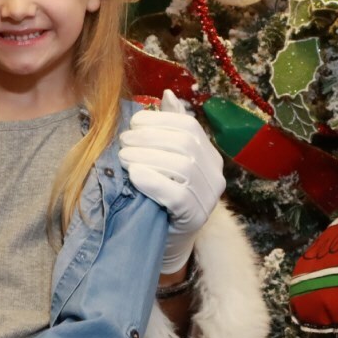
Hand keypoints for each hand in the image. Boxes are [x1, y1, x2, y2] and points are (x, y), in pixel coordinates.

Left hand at [118, 91, 225, 271]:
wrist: (162, 242)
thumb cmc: (159, 196)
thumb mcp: (164, 161)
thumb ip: (168, 129)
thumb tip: (168, 94)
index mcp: (209, 155)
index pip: (188, 126)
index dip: (159, 120)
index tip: (133, 122)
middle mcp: (215, 174)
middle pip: (185, 144)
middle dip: (149, 138)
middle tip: (122, 142)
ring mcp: (208, 197)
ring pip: (181, 166)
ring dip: (146, 157)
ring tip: (123, 158)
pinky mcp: (195, 217)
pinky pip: (177, 194)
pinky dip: (154, 181)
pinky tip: (135, 176)